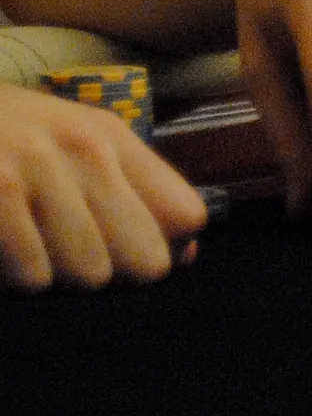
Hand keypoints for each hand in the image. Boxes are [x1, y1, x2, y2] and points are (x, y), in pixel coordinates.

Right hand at [0, 83, 205, 290]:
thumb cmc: (5, 141)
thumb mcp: (72, 147)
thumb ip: (136, 195)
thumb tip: (189, 251)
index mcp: (112, 136)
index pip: (185, 213)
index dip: (166, 247)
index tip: (137, 255)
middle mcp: (85, 147)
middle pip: (145, 257)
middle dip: (114, 275)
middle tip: (76, 260)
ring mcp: (38, 169)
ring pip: (90, 274)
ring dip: (58, 279)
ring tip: (31, 248)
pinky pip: (34, 277)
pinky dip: (17, 279)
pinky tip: (2, 252)